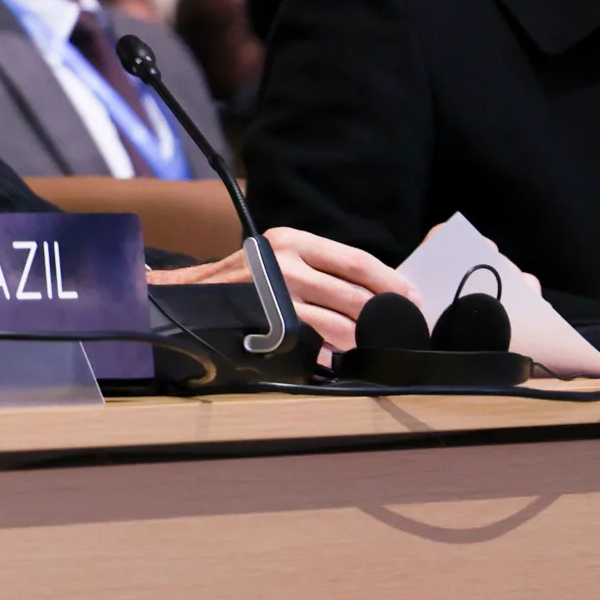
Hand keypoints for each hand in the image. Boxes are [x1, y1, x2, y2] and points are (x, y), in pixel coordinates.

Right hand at [149, 227, 422, 352]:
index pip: (357, 260)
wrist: (186, 298)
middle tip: (402, 327)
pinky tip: (343, 358)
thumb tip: (373, 290)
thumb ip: (318, 266)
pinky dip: (338, 356)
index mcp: (292, 241)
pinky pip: (320, 348)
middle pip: (357, 296)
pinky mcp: (273, 329)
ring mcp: (280, 299)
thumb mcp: (275, 255)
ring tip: (375, 345)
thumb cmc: (237, 280)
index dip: (392, 281)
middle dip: (385, 316)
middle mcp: (287, 266)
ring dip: (365, 340)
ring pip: (344, 326)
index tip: (413, 296)